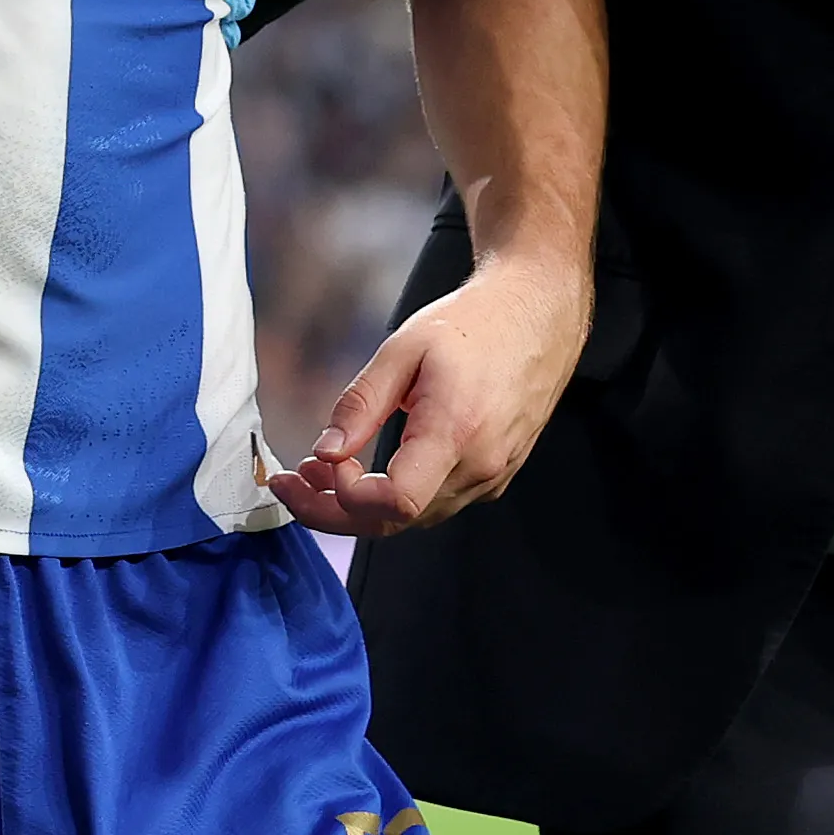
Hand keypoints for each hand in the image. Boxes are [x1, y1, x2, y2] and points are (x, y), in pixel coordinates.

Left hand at [268, 253, 589, 538]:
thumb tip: (325, 451)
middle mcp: (481, 464)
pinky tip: (371, 467)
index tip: (318, 466)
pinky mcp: (496, 475)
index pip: (396, 501)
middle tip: (295, 480)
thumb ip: (360, 405)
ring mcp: (494, 475)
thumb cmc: (475, 324)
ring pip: (415, 517)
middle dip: (335, 509)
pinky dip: (396, 495)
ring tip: (325, 468)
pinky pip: (437, 502)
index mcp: (456, 430)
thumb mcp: (402, 349)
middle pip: (397, 520)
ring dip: (363, 504)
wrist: (538, 314)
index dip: (345, 497)